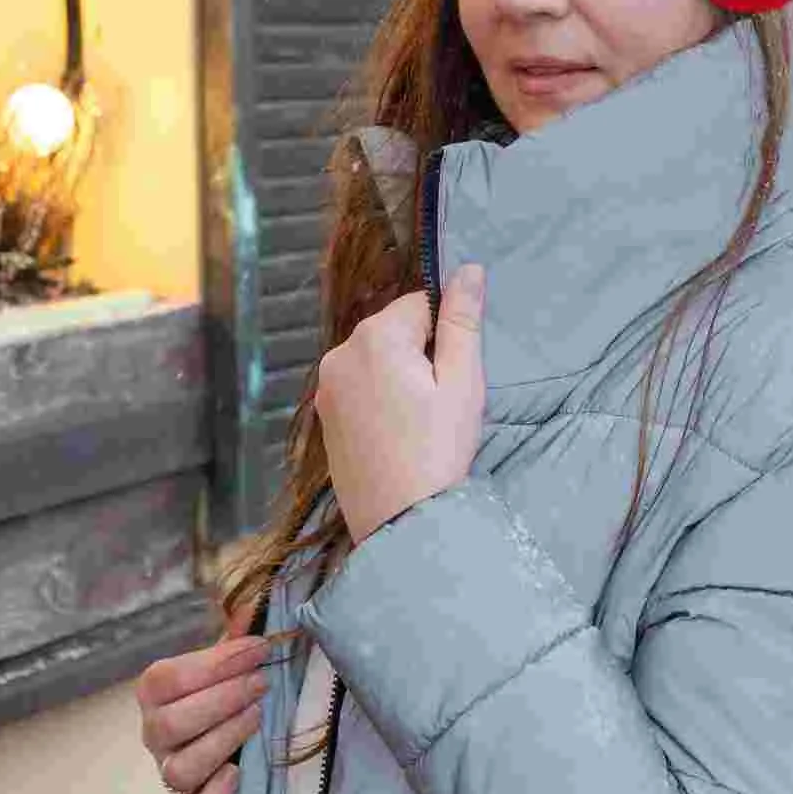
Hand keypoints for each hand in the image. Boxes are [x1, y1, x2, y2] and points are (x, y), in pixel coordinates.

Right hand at [134, 603, 272, 793]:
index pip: (170, 678)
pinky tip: (238, 771)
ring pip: (178, 771)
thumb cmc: (222, 679)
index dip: (217, 663)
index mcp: (155, 690)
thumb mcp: (228, 652)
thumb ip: (236, 633)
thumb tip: (253, 606)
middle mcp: (154, 732)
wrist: (224, 718)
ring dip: (223, 739)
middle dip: (223, 699)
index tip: (259, 648)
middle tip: (261, 682)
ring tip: (257, 713)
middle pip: (170, 725)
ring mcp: (169, 768)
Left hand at [316, 263, 486, 545]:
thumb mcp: (462, 382)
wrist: (400, 524)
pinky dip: (381, 397)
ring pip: (377, 358)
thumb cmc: (437, 451)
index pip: (421, 304)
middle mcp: (340, 353)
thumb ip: (462, 321)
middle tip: (439, 403)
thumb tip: (468, 269)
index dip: (446, 337)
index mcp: (374, 337)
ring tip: (419, 421)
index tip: (452, 378)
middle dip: (422, 354)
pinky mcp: (323, 414)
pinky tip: (397, 432)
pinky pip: (360, 385)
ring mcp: (326, 386)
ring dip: (401, 375)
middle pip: (395, 330)